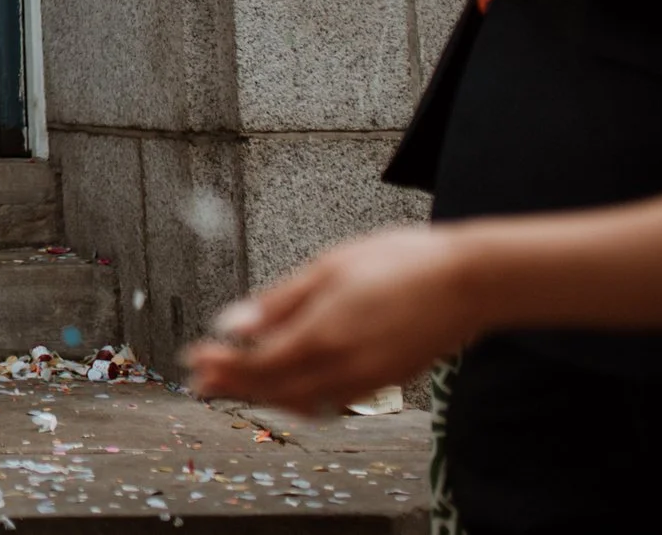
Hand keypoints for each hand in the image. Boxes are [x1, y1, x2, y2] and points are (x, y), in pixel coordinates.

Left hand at [185, 224, 480, 413]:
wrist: (469, 281)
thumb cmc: (402, 262)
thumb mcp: (329, 267)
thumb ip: (278, 301)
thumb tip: (231, 323)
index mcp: (323, 335)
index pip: (257, 362)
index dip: (221, 364)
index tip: (193, 357)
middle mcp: (343, 366)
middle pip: (273, 388)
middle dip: (232, 384)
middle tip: (199, 380)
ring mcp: (367, 379)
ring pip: (301, 400)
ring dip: (262, 394)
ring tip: (232, 384)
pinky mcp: (385, 380)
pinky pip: (330, 399)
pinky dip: (298, 397)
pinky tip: (286, 385)